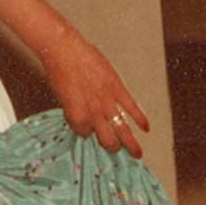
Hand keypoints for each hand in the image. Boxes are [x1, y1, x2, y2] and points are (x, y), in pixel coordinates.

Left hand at [39, 25, 148, 154]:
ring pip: (122, 129)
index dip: (87, 133)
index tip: (89, 130)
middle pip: (108, 140)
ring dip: (131, 143)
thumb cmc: (59, 72)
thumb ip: (75, 110)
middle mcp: (93, 114)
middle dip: (113, 147)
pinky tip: (146, 128)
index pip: (85, 134)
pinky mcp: (117, 88)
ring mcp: (107, 101)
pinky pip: (132, 107)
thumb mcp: (63, 98)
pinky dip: (140, 118)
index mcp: (77, 118)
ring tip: (137, 153)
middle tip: (117, 151)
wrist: (65, 51)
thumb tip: (83, 116)